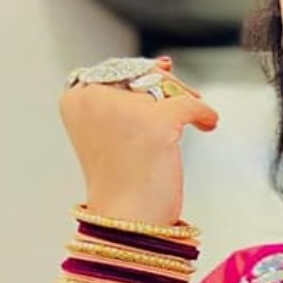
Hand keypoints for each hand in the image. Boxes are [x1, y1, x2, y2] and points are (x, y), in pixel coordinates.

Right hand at [60, 57, 219, 224]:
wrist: (126, 219)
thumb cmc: (122, 178)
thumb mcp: (116, 128)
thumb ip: (131, 93)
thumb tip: (164, 63)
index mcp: (75, 98)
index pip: (117, 70)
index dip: (142, 76)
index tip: (160, 85)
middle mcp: (93, 97)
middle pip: (142, 72)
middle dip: (168, 85)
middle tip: (186, 97)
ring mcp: (123, 109)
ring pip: (165, 86)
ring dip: (184, 98)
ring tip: (194, 118)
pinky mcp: (155, 122)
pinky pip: (190, 104)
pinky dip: (203, 113)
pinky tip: (208, 124)